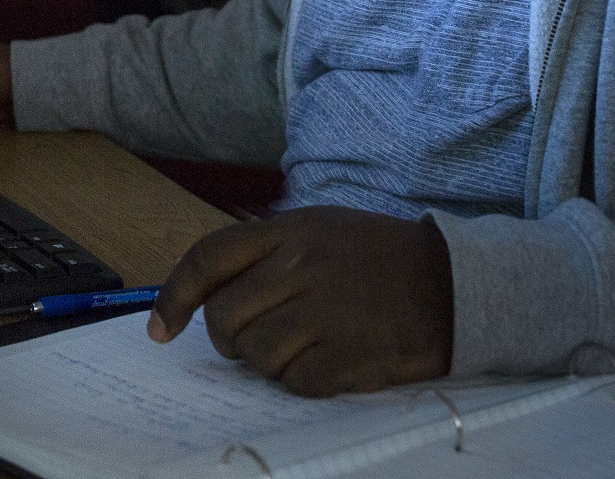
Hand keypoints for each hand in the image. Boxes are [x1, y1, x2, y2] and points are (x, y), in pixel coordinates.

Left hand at [147, 206, 452, 396]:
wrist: (453, 282)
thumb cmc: (378, 258)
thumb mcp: (320, 230)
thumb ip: (265, 254)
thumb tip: (207, 297)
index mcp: (288, 231)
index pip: (207, 259)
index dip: (174, 298)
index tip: (160, 330)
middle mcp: (300, 267)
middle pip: (224, 318)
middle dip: (229, 339)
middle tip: (255, 340)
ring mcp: (324, 312)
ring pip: (256, 356)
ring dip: (268, 363)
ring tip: (302, 347)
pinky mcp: (348, 355)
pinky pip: (295, 383)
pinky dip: (302, 381)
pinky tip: (328, 362)